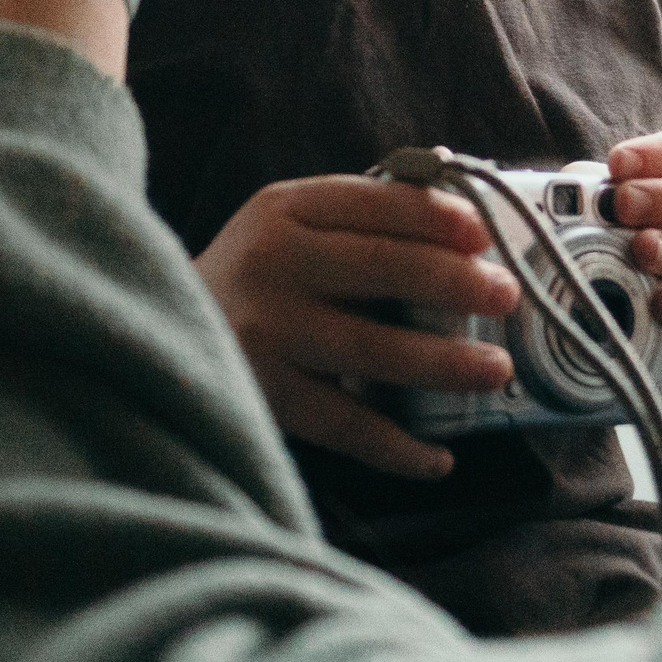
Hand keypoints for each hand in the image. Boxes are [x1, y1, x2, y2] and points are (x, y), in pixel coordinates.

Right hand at [193, 176, 520, 479]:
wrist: (153, 329)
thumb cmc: (253, 275)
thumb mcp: (288, 223)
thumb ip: (360, 215)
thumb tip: (464, 209)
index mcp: (285, 208)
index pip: (375, 202)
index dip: (437, 218)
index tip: (484, 237)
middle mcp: (272, 262)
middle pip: (383, 268)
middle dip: (456, 283)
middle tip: (508, 296)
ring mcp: (266, 330)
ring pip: (373, 348)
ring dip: (444, 362)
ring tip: (495, 370)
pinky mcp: (264, 393)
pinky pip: (345, 424)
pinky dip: (396, 447)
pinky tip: (437, 459)